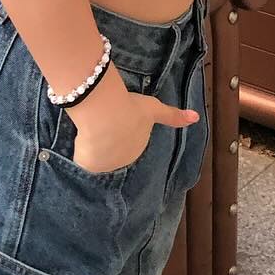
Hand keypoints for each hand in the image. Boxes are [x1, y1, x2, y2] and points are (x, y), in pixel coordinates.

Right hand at [67, 66, 198, 176]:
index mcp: (138, 148)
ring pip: (96, 155)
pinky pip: (82, 160)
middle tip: (100, 121)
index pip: (129, 140)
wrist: (106, 116)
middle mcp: (124, 160)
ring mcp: (105, 165)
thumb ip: (173, 116)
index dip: (120, 128)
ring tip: (88, 128)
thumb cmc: (130, 109)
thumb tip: (196, 117)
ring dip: (92, 145)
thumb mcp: (154, 109)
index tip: (114, 118)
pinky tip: (78, 140)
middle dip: (106, 138)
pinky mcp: (87, 165)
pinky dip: (80, 152)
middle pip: (113, 149)